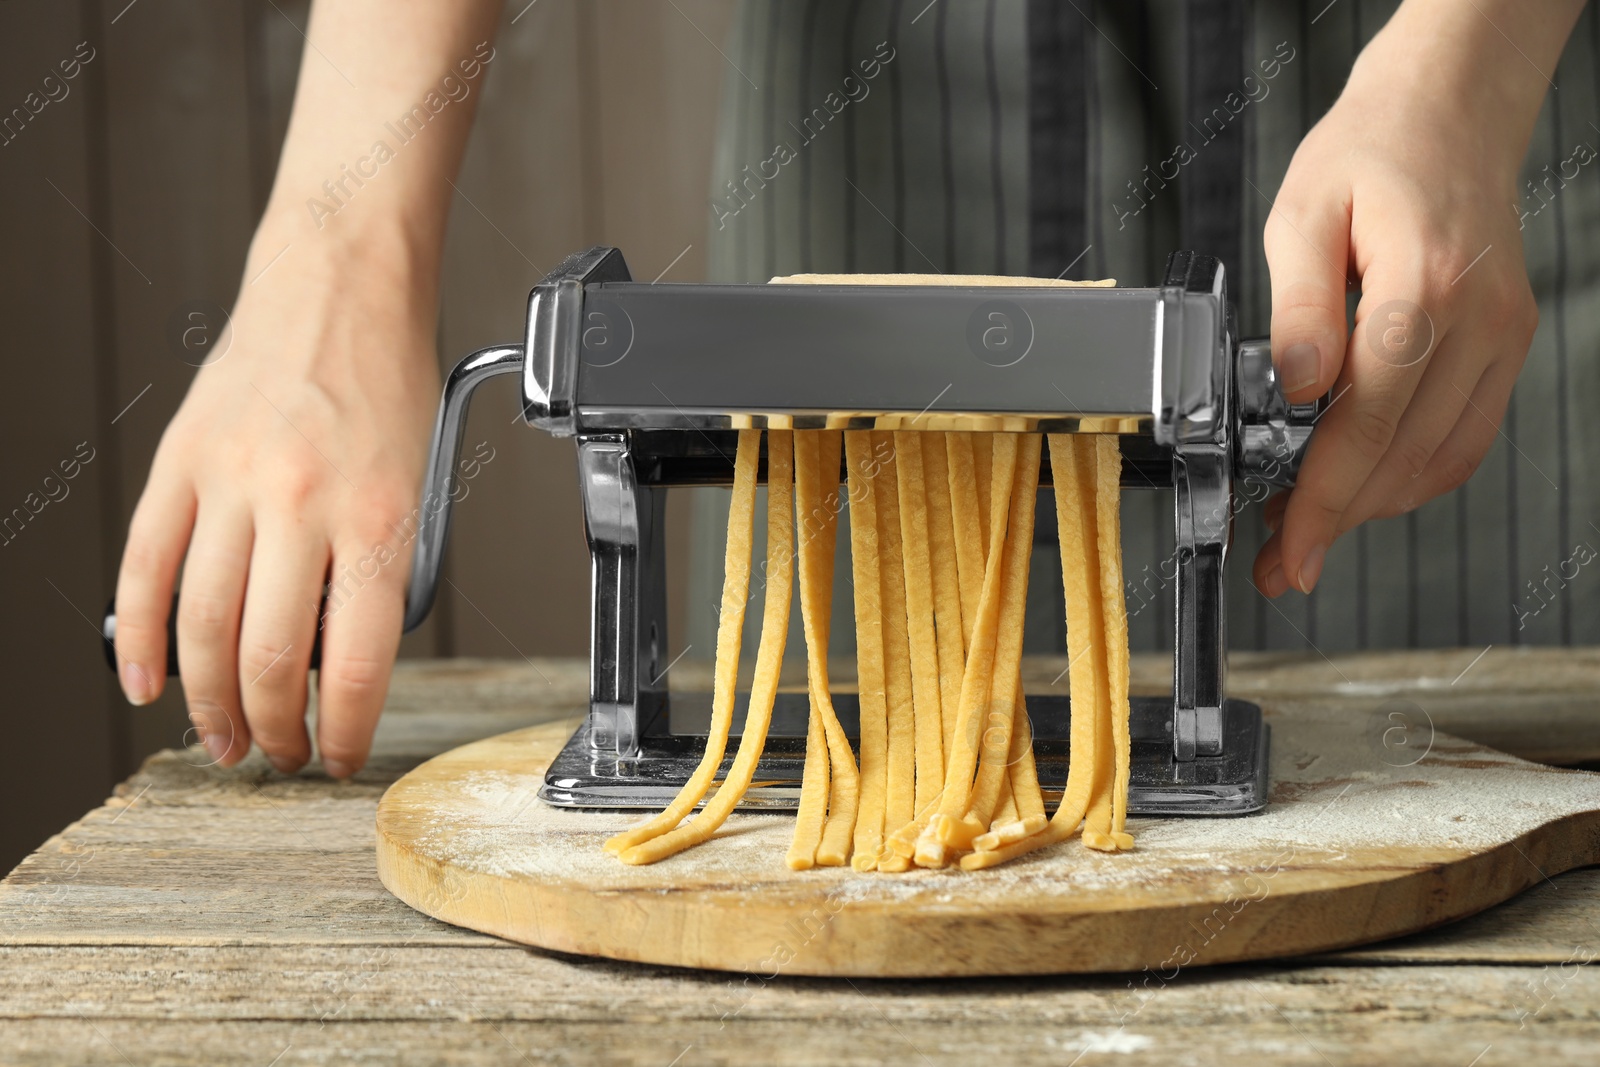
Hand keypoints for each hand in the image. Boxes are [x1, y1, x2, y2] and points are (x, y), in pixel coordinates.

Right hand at [113, 220, 439, 775]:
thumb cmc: (386, 384)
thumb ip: (381, 567)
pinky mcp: (180, 462)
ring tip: (222, 738)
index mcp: (378, 514)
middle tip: (276, 755)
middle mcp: (302, 502)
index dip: (342, 730)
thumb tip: (337, 653)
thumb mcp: (420, 483)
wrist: (339, 287)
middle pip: (269, 656)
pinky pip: (145, 566)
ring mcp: (232, 481)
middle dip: (273, 728)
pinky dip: (138, 636)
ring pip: (201, 625)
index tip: (338, 757)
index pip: (353, 661)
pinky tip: (144, 681)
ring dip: (206, 700)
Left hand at [1253, 0, 1582, 596]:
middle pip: (1404, 456)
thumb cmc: (1369, 153)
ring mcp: (1503, 336)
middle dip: (1337, 521)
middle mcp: (1478, 320)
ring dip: (1373, 508)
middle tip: (1282, 560)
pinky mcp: (1506, 345)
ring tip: (1307, 529)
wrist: (1446, 111)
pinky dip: (1411, 476)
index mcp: (1423, 287)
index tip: (1288, 546)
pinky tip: (1361, 487)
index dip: (1323, 498)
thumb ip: (1296, 308)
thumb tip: (1292, 390)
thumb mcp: (1301, 214)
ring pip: (1441, 460)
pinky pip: (1465, 437)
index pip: (1368, 422)